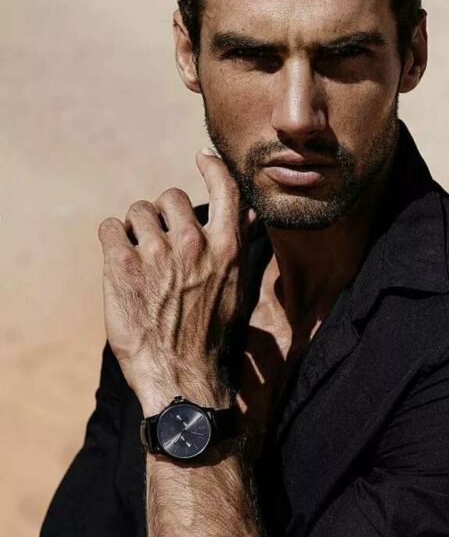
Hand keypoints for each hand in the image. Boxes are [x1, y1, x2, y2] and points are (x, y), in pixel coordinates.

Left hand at [97, 148, 253, 413]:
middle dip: (162, 215)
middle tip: (159, 241)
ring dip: (135, 228)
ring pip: (137, 210)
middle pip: (169, 197)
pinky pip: (109, 227)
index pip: (224, 187)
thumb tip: (251, 213)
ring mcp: (157, 254)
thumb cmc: (212, 336)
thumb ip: (242, 246)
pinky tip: (119, 261)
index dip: (212, 166)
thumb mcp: (238, 289)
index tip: (202, 157)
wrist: (181, 379)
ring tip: (138, 257)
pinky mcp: (122, 266)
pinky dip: (112, 239)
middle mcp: (194, 244)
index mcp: (227, 248)